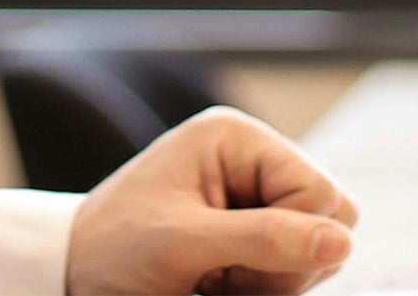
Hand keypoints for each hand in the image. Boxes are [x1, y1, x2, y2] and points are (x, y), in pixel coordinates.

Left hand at [67, 106, 358, 295]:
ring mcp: (253, 196)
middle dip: (287, 261)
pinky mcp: (251, 231)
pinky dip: (266, 286)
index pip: (322, 194)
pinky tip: (220, 283)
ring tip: (213, 275)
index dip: (295, 239)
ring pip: (317, 251)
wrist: (78, 269)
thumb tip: (339, 240)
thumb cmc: (117, 245)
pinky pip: (295, 268)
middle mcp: (251, 159)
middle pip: (329, 220)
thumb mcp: (184, 242)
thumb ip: (262, 239)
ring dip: (274, 279)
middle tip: (222, 270)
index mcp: (235, 137)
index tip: (230, 256)